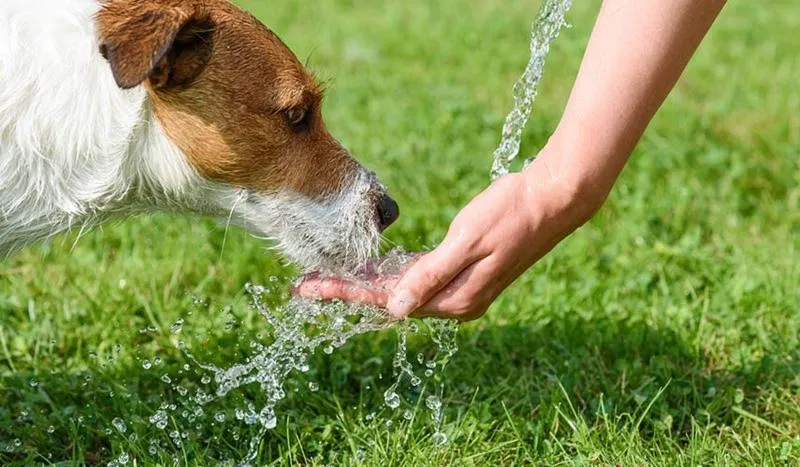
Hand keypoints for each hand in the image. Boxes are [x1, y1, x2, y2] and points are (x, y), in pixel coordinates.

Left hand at [295, 152, 597, 320]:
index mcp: (455, 299)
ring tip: (327, 275)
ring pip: (401, 289)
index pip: (389, 300)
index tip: (310, 288)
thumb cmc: (511, 213)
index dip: (347, 292)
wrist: (553, 197)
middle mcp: (455, 300)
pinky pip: (418, 277)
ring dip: (366, 281)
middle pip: (389, 299)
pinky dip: (392, 272)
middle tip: (305, 283)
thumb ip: (430, 275)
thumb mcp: (468, 241)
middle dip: (347, 290)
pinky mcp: (463, 271)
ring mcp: (460, 287)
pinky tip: (370, 266)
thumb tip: (394, 308)